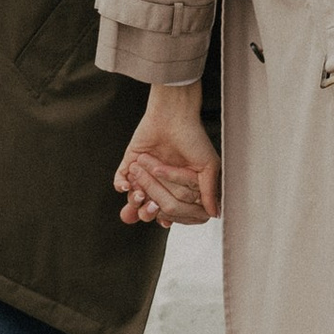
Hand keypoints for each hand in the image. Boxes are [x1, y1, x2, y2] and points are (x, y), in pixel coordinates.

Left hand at [114, 83, 219, 227]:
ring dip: (135, 199)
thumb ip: (209, 190)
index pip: (172, 210)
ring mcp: (146, 174)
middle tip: (152, 204)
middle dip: (149, 209)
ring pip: (135, 197)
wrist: (174, 115)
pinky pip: (120, 180)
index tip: (166, 218)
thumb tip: (213, 213)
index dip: (168, 216)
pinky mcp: (131, 162)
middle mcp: (162, 183)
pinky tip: (126, 185)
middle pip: (151, 207)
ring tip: (140, 193)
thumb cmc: (193, 137)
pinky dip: (120, 185)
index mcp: (181, 187)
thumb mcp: (208, 166)